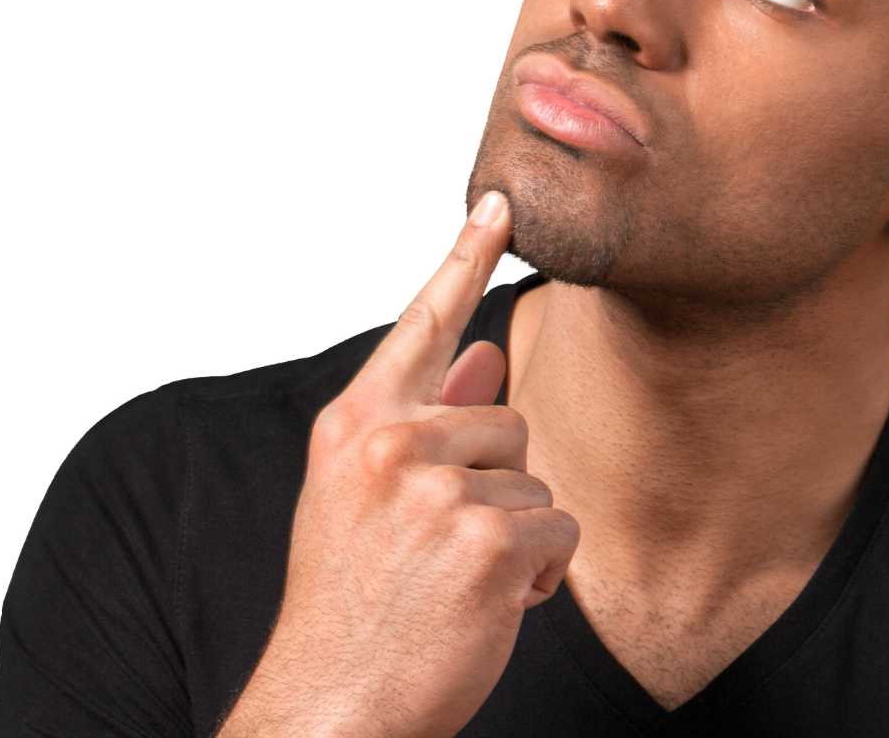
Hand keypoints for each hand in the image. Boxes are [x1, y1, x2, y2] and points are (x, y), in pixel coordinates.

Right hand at [218, 192, 578, 737]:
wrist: (331, 707)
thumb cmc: (352, 611)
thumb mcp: (362, 502)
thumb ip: (425, 423)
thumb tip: (483, 354)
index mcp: (354, 428)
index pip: (420, 324)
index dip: (464, 259)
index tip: (501, 201)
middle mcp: (390, 445)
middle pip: (507, 419)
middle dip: (496, 485)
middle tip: (440, 551)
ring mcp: (437, 489)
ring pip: (534, 478)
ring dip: (516, 536)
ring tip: (455, 584)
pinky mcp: (487, 538)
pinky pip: (558, 529)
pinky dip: (539, 575)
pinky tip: (487, 608)